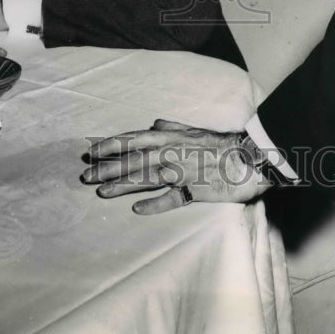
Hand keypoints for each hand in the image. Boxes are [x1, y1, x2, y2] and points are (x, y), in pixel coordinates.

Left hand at [82, 119, 269, 214]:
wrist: (248, 157)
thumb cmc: (220, 144)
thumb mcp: (193, 130)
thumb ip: (172, 127)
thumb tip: (154, 124)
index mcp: (170, 138)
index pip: (134, 139)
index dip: (112, 144)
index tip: (92, 151)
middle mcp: (171, 153)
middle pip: (134, 160)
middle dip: (109, 168)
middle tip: (86, 176)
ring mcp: (181, 172)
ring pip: (146, 178)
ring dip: (122, 184)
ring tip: (102, 192)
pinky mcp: (194, 191)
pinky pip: (172, 198)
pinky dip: (154, 203)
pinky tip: (137, 209)